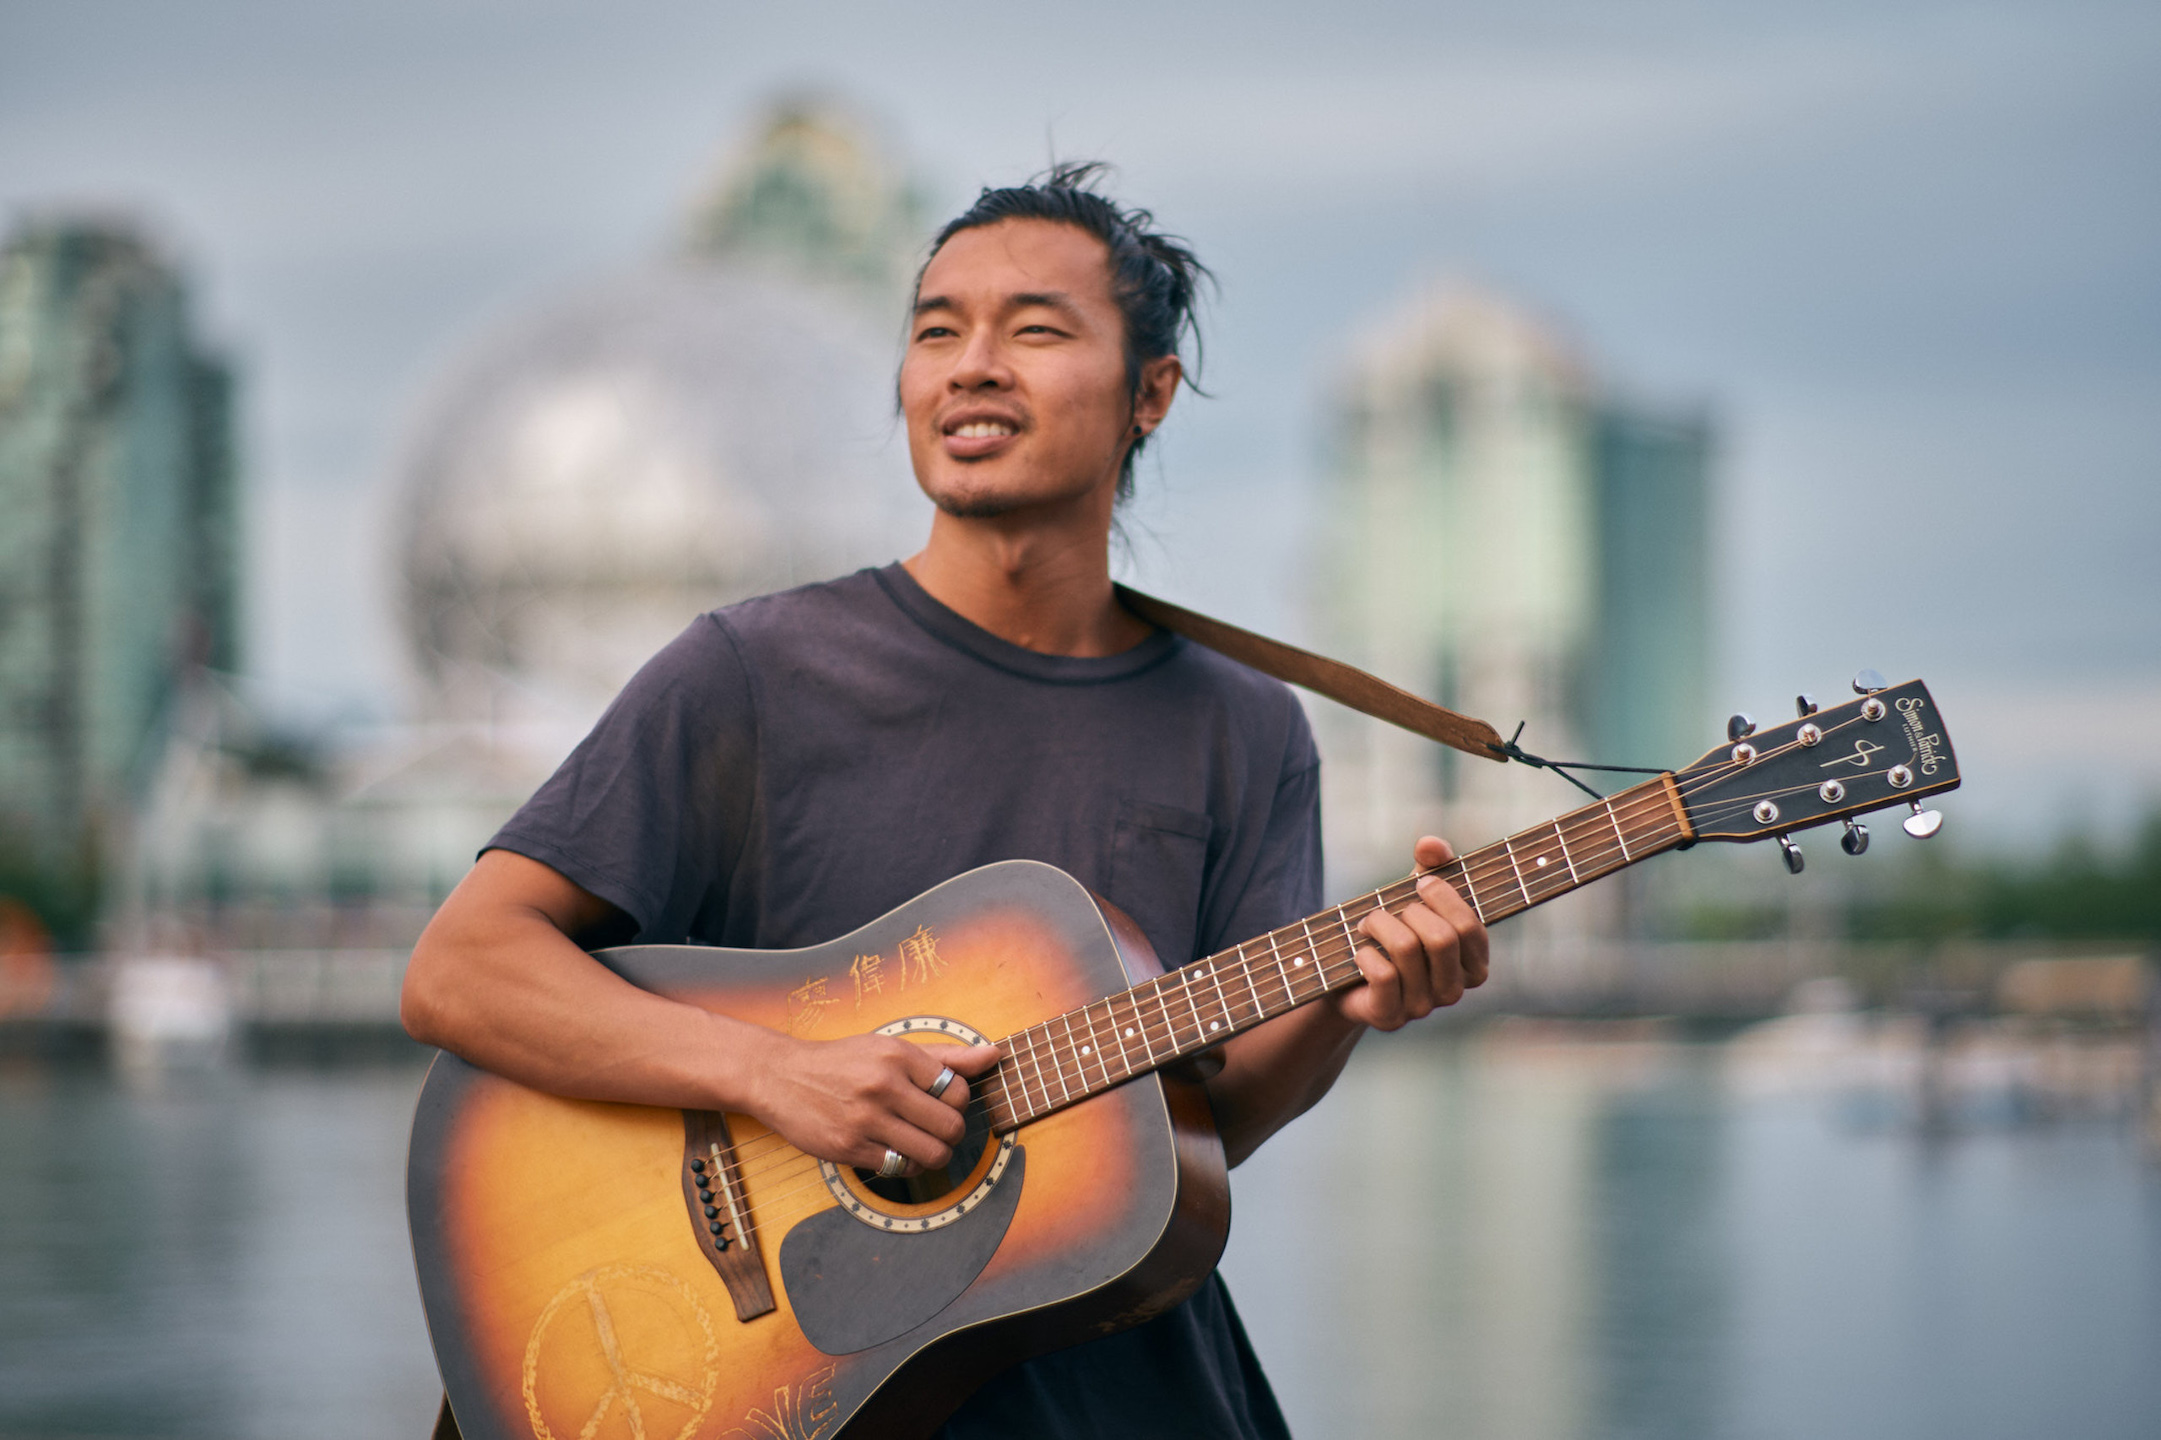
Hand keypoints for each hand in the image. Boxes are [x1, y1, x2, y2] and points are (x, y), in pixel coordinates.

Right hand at [745, 1035, 1000, 1173]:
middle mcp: (883, 1085)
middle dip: (952, 1134)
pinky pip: (899, 1168)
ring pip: (931, 1153)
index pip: (957, 1090)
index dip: (957, 1102)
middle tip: (939, 1131)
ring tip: (922, 1145)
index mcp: (898, 1056)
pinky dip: (906, 1165)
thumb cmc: (844, 1062)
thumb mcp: (890, 1048)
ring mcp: (865, 1119)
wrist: (781, 1076)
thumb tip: (993, 1054)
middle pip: (951, 1126)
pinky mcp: (848, 1147)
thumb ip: (944, 1055)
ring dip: (934, 1155)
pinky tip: (896, 1152)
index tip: (942, 1103)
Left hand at [1332, 835, 1489, 1030]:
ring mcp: (1424, 1008)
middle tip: (1390, 908)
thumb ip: (1431, 865)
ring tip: (1366, 923)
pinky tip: (1360, 953)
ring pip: (1407, 950)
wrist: (1348, 974)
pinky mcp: (1391, 1017)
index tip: (1421, 883)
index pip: (1470, 928)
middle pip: (1441, 938)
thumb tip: (1431, 844)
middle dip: (1409, 911)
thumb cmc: (1393, 930)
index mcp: (1474, 964)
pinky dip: (1365, 954)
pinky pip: (1383, 976)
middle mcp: (1454, 991)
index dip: (1445, 898)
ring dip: (1379, 924)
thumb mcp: (1415, 894)